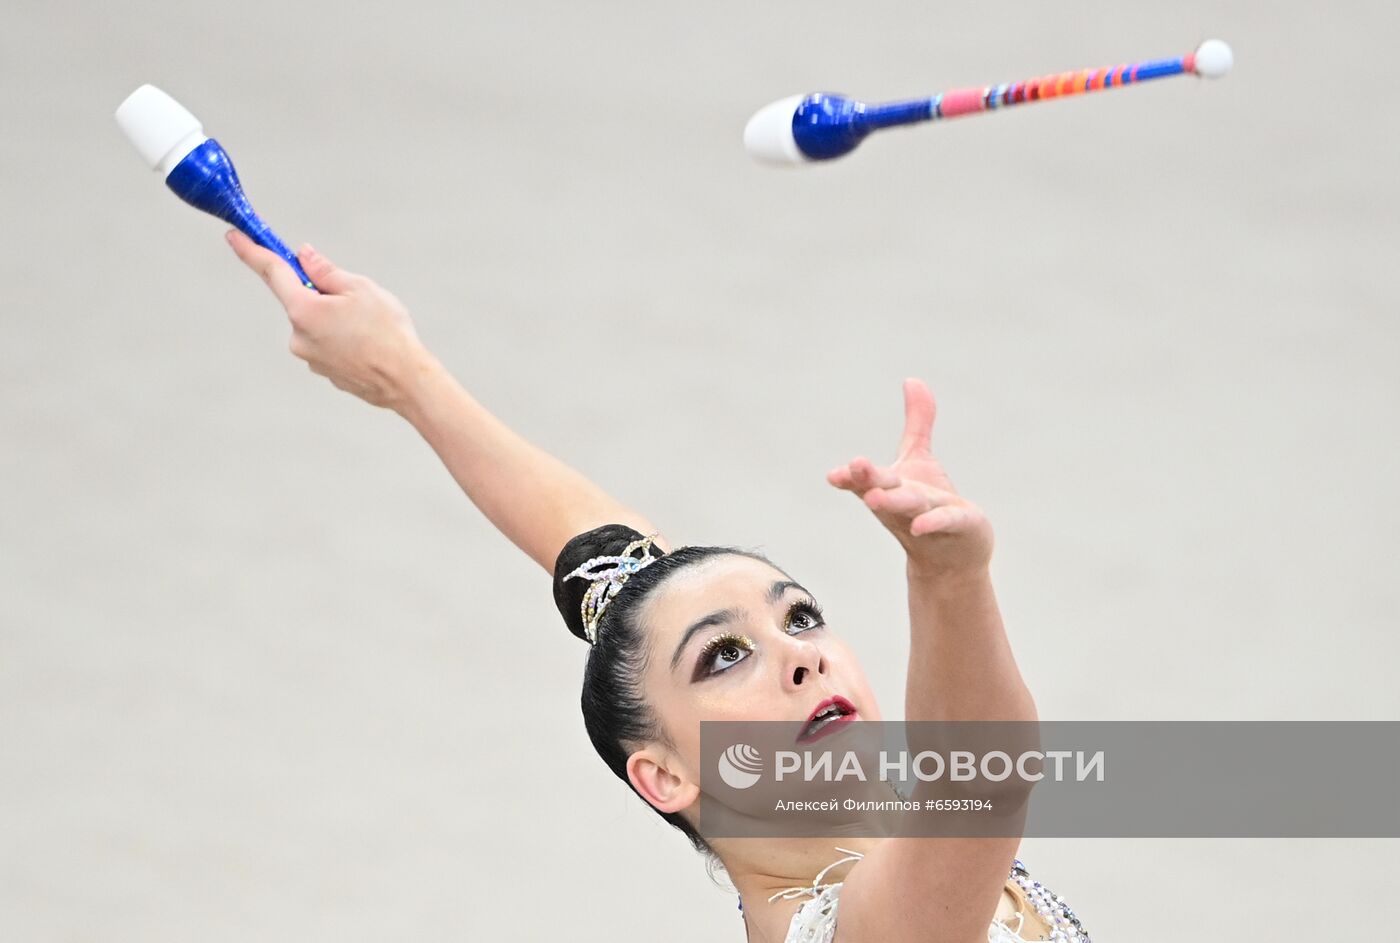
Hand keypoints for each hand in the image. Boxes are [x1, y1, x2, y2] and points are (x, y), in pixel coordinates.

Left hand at [226, 230, 434, 410]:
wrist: (406, 381)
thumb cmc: (387, 333)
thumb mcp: (360, 288)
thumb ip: (326, 271)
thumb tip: (304, 257)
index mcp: (304, 310)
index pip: (272, 272)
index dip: (251, 251)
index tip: (234, 236)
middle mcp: (298, 336)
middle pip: (301, 301)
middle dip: (323, 294)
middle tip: (357, 300)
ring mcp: (310, 357)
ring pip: (317, 324)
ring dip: (336, 319)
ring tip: (370, 328)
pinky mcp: (325, 371)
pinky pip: (328, 344)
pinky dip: (344, 339)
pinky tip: (368, 344)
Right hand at [827, 379, 992, 576]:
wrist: (953, 558)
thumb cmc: (929, 506)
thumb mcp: (920, 460)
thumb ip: (917, 421)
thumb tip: (911, 379)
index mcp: (890, 487)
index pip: (867, 480)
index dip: (851, 477)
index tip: (834, 474)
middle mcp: (903, 504)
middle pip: (883, 490)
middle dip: (868, 480)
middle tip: (852, 469)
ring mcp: (928, 516)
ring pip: (909, 506)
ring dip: (892, 502)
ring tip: (874, 499)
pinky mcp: (958, 526)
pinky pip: (945, 521)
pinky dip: (934, 522)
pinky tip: (924, 525)